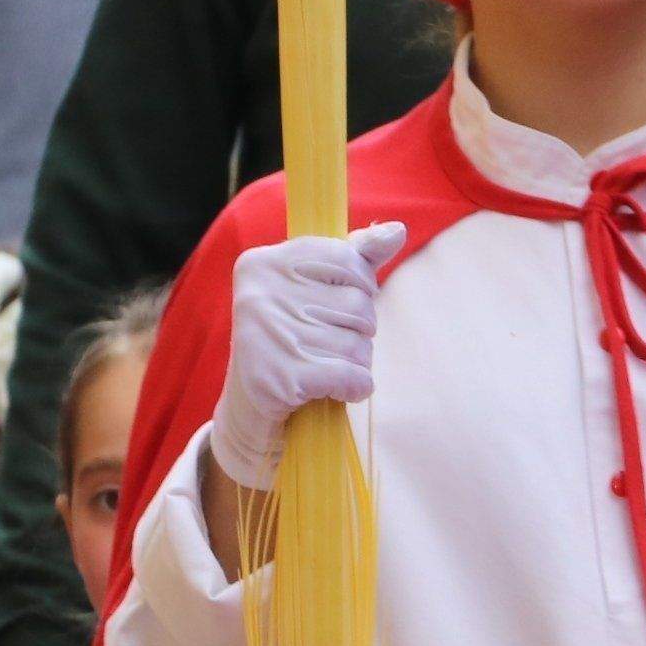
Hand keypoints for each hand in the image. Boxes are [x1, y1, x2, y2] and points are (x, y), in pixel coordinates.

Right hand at [205, 223, 403, 493]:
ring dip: (355, 365)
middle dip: (358, 333)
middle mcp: (259, 293)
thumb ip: (355, 260)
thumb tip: (397, 230)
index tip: (336, 308)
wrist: (248, 414)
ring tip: (324, 370)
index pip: (349, 260)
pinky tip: (334, 392)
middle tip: (325, 348)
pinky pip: (351, 376)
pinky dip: (354, 388)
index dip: (360, 289)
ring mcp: (266, 335)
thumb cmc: (290, 346)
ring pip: (358, 344)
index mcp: (264, 263)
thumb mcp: (315, 294)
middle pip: (359, 305)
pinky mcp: (278, 378)